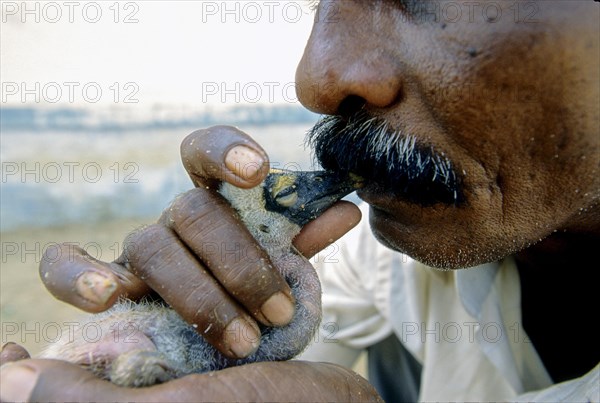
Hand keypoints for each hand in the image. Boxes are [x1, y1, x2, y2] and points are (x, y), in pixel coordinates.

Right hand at [10, 126, 366, 400]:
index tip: (259, 171)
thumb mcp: (283, 264)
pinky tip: (107, 296)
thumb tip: (347, 210)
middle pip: (194, 212)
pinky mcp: (102, 281)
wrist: (220, 327)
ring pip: (151, 247)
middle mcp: (175, 216)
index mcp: (216, 199)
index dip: (227, 149)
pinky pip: (65, 266)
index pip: (206, 149)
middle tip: (278, 313)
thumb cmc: (251, 289)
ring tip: (243, 341)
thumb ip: (305, 237)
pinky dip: (77, 276)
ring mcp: (137, 247)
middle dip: (240, 265)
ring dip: (199, 296)